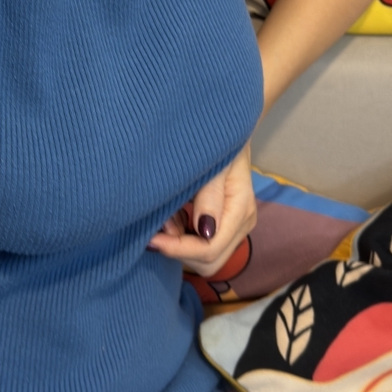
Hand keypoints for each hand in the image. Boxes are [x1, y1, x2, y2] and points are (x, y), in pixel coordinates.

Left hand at [149, 144, 256, 275]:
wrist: (225, 130)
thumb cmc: (217, 141)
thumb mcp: (214, 163)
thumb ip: (210, 195)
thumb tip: (206, 231)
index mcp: (240, 210)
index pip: (210, 248)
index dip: (179, 249)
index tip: (150, 239)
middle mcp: (241, 224)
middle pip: (209, 261)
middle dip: (179, 250)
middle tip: (154, 229)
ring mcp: (233, 227)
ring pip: (203, 257)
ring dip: (178, 244)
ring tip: (164, 217)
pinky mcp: (222, 225)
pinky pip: (199, 245)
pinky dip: (180, 236)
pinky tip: (172, 215)